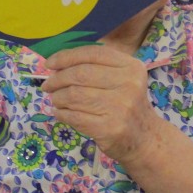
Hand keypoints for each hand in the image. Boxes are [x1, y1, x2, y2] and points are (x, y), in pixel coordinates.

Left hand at [41, 45, 158, 162]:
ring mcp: (120, 107)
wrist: (144, 139)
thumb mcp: (122, 78)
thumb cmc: (126, 104)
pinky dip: (62, 113)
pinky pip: (74, 116)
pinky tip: (60, 113)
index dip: (66, 56)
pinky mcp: (109, 128)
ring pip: (74, 95)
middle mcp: (128, 84)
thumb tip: (57, 65)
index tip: (50, 63)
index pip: (92, 54)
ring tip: (56, 100)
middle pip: (80, 74)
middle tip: (48, 85)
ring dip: (58, 97)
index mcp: (131, 66)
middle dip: (57, 79)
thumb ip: (95, 67)